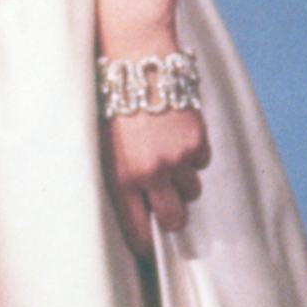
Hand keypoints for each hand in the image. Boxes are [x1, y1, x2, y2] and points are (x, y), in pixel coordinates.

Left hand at [104, 98, 208, 260]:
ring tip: (168, 157)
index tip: (150, 247)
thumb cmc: (110, 100)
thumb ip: (121, 178)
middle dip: (173, 219)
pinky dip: (194, 155)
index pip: (138, 229)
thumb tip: (143, 207)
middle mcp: (151, 173)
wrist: (134, 58)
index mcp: (121, 178)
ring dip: (183, 181)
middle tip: (169, 210)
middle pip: (175, 219)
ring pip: (192, 191)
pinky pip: (202, 162)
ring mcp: (177, 158)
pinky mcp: (197, 139)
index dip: (146, 243)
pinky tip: (177, 134)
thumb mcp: (104, 145)